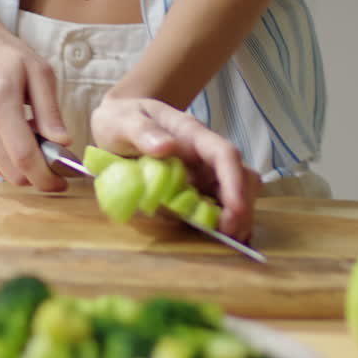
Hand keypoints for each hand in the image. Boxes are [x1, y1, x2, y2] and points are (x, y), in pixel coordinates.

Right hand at [0, 24, 69, 191]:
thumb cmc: (4, 55)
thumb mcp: (38, 71)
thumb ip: (51, 110)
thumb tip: (64, 144)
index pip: (24, 158)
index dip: (47, 177)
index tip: (63, 183)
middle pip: (12, 173)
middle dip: (37, 174)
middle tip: (49, 158)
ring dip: (18, 164)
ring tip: (24, 135)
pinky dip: (0, 158)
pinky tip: (3, 133)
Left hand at [91, 96, 260, 241]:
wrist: (116, 123)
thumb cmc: (121, 118)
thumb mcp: (123, 121)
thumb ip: (143, 132)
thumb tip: (166, 147)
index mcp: (191, 133)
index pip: (223, 154)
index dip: (234, 182)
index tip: (236, 209)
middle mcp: (203, 153)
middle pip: (240, 175)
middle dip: (241, 205)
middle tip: (230, 235)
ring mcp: (201, 171)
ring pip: (234, 191)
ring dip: (236, 215)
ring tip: (228, 239)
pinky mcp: (193, 187)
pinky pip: (216, 203)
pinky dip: (222, 220)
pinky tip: (218, 237)